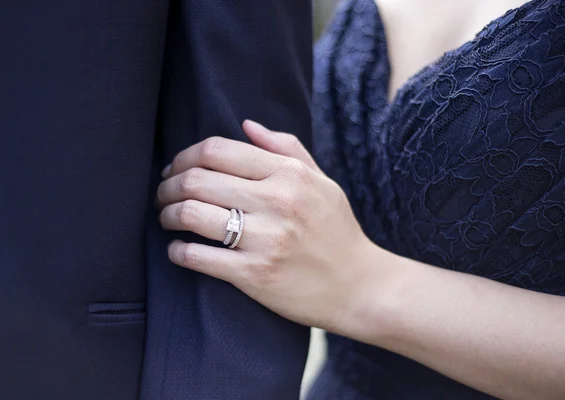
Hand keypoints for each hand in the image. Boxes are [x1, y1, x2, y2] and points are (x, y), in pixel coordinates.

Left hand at [156, 121, 376, 330]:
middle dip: (168, 185)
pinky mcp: (255, 275)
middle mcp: (277, 201)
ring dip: (167, 215)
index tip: (175, 169)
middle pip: (197, 179)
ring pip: (192, 214)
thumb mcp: (322, 182)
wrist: (360, 287)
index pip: (217, 150)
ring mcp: (265, 239)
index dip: (184, 156)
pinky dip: (177, 251)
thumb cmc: (338, 232)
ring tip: (166, 218)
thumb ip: (286, 149)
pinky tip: (177, 250)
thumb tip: (246, 125)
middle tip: (162, 195)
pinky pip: (198, 257)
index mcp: (290, 174)